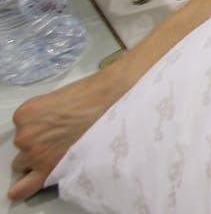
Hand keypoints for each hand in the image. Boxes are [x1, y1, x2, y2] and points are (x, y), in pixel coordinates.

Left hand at [8, 71, 123, 201]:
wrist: (115, 103)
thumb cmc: (93, 96)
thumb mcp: (59, 97)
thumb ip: (45, 114)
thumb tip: (48, 126)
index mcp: (26, 113)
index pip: (23, 127)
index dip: (39, 127)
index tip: (54, 125)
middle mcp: (25, 134)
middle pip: (22, 147)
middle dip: (37, 144)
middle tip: (61, 137)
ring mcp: (36, 153)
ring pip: (24, 164)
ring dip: (38, 160)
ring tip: (62, 151)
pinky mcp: (47, 168)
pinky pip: (25, 186)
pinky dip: (23, 188)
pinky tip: (24, 187)